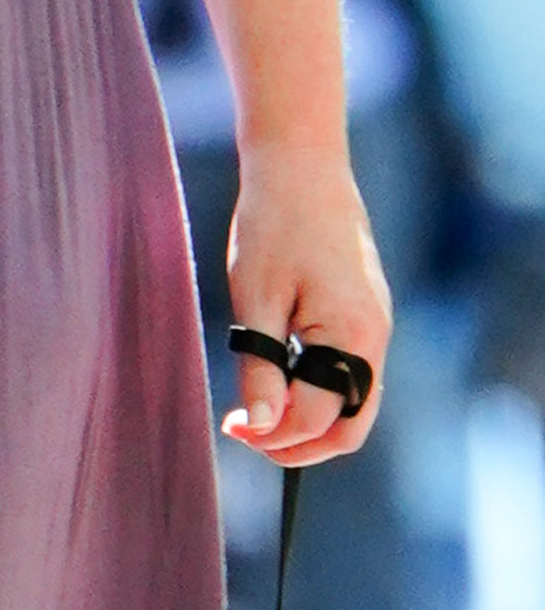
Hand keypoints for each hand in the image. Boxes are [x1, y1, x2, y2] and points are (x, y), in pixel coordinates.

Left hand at [224, 141, 393, 467]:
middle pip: (351, 423)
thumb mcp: (255, 297)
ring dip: (310, 417)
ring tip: (259, 415)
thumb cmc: (273, 224)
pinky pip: (349, 371)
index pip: (319, 417)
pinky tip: (280, 380)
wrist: (301, 166)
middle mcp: (376, 339)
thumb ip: (261, 366)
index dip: (276, 435)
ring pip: (353, 401)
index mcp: (354, 338)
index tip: (233, 431)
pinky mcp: (365, 313)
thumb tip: (259, 427)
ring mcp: (375, 326)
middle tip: (249, 439)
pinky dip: (318, 388)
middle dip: (302, 443)